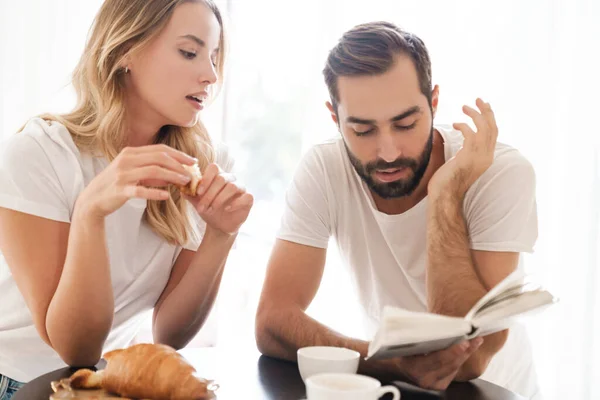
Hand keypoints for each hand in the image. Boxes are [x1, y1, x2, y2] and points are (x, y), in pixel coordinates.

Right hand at [75, 145, 196, 219]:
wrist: (93, 199)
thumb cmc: (116, 185)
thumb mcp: (134, 174)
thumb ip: (153, 172)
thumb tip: (175, 174)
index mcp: (130, 152)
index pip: (159, 149)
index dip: (178, 154)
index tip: (192, 161)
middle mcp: (126, 160)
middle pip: (159, 157)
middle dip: (179, 164)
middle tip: (192, 172)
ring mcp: (123, 174)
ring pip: (153, 171)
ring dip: (172, 176)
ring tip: (185, 182)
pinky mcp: (121, 190)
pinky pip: (141, 190)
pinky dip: (155, 193)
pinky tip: (167, 196)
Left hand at [185, 163, 252, 235]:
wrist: (219, 225)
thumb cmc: (209, 209)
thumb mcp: (197, 202)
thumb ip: (190, 194)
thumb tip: (180, 187)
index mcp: (218, 176)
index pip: (214, 168)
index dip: (206, 179)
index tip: (198, 192)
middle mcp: (231, 179)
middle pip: (221, 178)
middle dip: (209, 194)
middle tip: (201, 207)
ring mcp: (241, 188)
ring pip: (232, 186)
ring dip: (218, 199)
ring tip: (210, 210)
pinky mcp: (248, 199)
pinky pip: (246, 196)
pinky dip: (235, 203)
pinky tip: (226, 209)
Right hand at [394, 338, 482, 389]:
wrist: (395, 366)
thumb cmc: (400, 349)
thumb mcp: (407, 340)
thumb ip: (423, 337)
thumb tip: (443, 326)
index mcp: (414, 367)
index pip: (437, 359)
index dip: (453, 351)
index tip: (465, 342)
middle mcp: (424, 379)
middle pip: (450, 365)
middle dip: (464, 351)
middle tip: (475, 339)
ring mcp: (432, 384)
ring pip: (454, 369)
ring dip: (465, 355)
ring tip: (474, 342)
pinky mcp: (439, 386)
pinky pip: (453, 372)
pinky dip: (459, 360)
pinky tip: (465, 351)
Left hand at [428, 98, 497, 196]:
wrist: (444, 196)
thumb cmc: (447, 181)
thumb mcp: (460, 163)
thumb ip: (465, 152)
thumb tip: (461, 144)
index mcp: (486, 158)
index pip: (493, 133)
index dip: (490, 118)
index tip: (484, 107)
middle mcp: (486, 157)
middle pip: (493, 127)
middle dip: (486, 111)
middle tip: (478, 99)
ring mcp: (479, 157)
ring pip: (484, 128)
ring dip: (475, 115)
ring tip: (464, 107)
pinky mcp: (469, 156)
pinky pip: (471, 134)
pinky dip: (464, 126)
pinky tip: (455, 124)